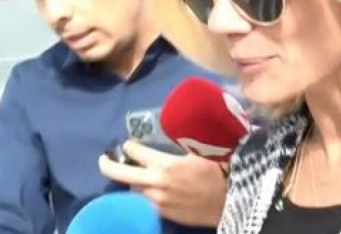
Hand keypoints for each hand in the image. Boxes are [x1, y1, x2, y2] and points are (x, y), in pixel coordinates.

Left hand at [98, 141, 226, 226]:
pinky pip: (146, 204)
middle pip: (122, 175)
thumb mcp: (204, 147)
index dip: (130, 146)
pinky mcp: (166, 216)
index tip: (129, 143)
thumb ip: (184, 138)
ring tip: (130, 175)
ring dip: (131, 182)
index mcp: (165, 166)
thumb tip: (175, 123)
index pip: (135, 152)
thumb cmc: (222, 169)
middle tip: (104, 159)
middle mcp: (157, 186)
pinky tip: (145, 190)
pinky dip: (142, 195)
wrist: (236, 201)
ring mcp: (159, 204)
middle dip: (109, 166)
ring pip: (133, 192)